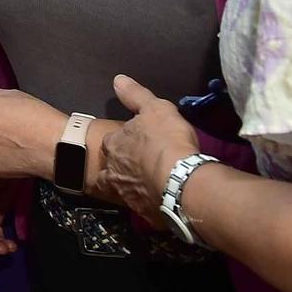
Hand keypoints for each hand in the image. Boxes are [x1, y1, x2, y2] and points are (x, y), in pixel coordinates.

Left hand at [95, 74, 198, 218]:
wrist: (180, 182)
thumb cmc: (167, 141)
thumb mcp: (155, 109)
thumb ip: (136, 95)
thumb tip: (118, 80)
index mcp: (113, 144)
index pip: (112, 141)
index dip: (124, 141)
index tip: (136, 142)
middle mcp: (113, 170)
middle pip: (114, 166)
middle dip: (124, 165)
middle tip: (142, 165)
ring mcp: (125, 194)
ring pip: (123, 188)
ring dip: (133, 186)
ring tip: (148, 185)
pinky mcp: (141, 212)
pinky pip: (142, 207)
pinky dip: (148, 203)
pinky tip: (159, 202)